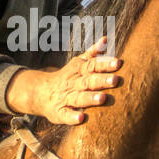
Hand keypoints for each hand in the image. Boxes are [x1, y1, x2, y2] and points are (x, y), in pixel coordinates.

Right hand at [5, 35, 124, 124]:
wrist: (40, 92)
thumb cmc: (67, 78)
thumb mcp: (77, 63)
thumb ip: (92, 53)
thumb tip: (105, 39)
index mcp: (79, 71)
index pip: (93, 65)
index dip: (105, 64)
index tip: (119, 63)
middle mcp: (73, 84)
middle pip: (88, 81)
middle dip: (102, 81)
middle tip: (116, 80)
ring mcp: (66, 98)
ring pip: (79, 98)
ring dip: (90, 98)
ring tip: (102, 98)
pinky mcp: (59, 112)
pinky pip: (65, 115)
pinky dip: (72, 117)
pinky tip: (81, 119)